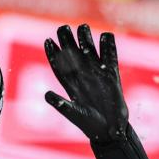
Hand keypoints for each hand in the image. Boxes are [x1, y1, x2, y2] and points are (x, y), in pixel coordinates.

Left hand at [44, 24, 128, 141]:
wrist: (109, 131)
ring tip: (82, 27)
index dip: (53, 54)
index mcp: (71, 85)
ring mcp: (97, 74)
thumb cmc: (90, 125)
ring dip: (86, 40)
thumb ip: (61, 104)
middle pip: (73, 54)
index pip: (59, 66)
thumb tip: (47, 94)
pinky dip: (109, 47)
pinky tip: (106, 36)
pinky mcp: (112, 76)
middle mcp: (83, 77)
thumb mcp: (73, 114)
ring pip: (90, 52)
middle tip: (63, 28)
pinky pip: (110, 58)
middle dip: (68, 41)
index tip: (47, 41)